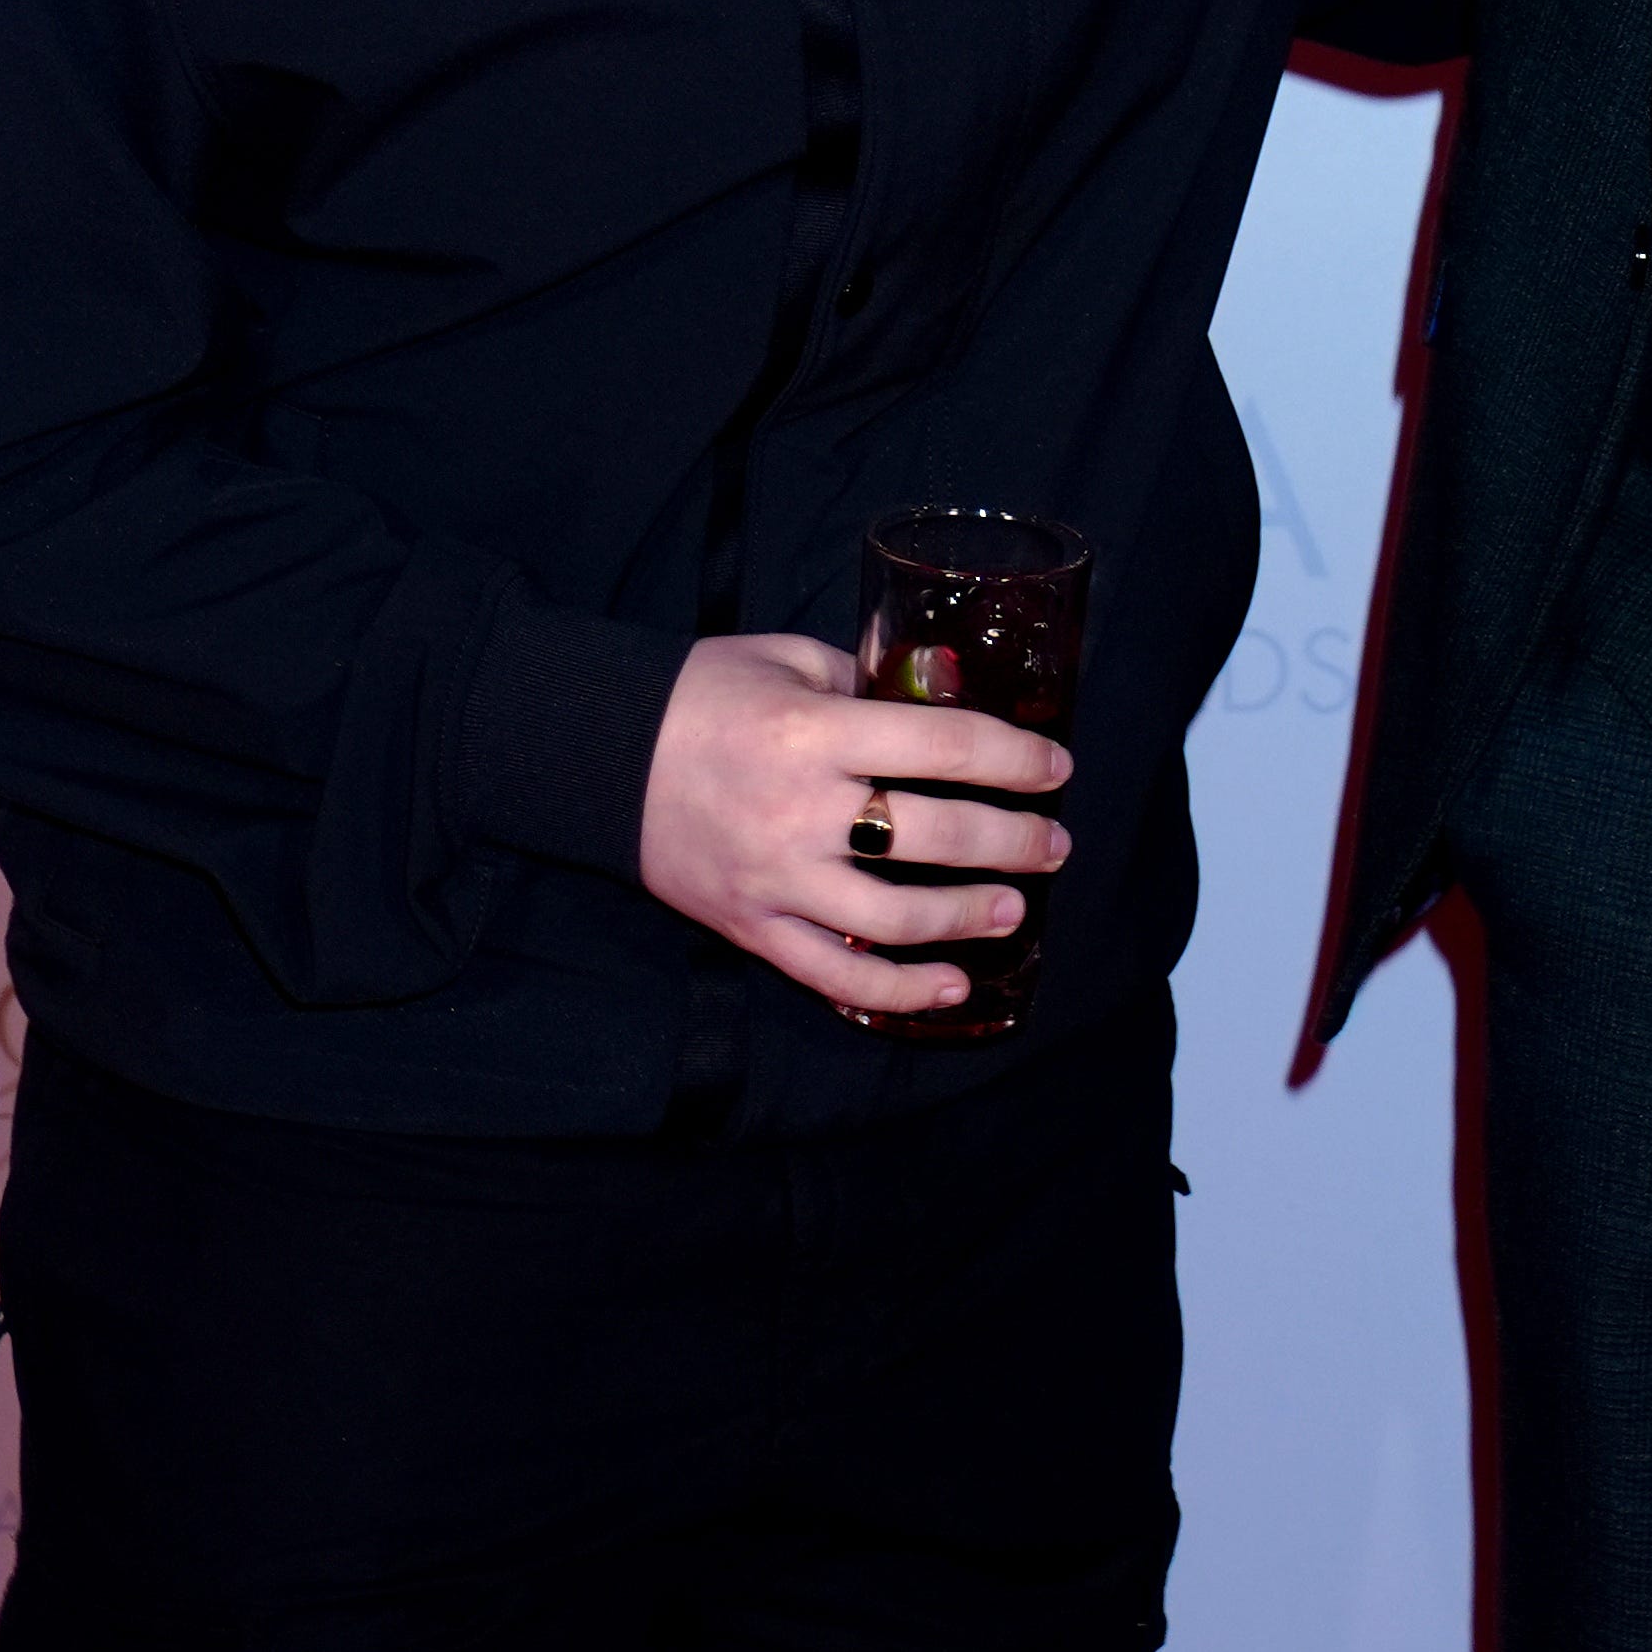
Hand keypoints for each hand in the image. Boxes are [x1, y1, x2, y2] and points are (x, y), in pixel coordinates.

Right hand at [634, 629, 1072, 1017]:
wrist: (594, 754)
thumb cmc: (701, 696)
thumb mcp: (790, 660)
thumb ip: (869, 681)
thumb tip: (947, 696)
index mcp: (815, 732)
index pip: (944, 747)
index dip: (1014, 759)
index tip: (1057, 768)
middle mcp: (801, 810)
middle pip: (936, 836)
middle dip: (1012, 842)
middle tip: (1054, 846)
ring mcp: (776, 879)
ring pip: (895, 918)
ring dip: (969, 919)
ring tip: (1014, 911)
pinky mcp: (751, 927)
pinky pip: (834, 976)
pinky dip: (898, 991)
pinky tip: (950, 988)